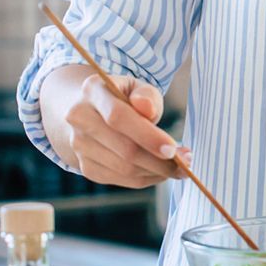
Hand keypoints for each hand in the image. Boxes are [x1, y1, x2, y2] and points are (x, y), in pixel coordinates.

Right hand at [41, 65, 190, 188]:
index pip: (118, 117)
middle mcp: (79, 118)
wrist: (88, 111)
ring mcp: (79, 145)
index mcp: (92, 90)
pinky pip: (122, 179)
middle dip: (160, 161)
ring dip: (157, 172)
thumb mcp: (136, 86)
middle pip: (124, 149)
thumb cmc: (121, 97)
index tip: (173, 149)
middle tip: (186, 162)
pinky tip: (161, 171)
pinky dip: (146, 178)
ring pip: (124, 168)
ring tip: (180, 167)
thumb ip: (146, 95)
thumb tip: (147, 109)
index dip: (147, 136)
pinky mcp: (86, 167)